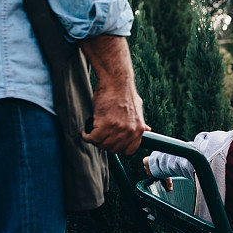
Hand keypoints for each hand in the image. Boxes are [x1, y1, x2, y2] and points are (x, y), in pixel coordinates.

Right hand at [79, 35, 148, 153]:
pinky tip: (85, 132)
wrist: (117, 82)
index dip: (118, 147)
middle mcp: (130, 131)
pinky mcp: (104, 124)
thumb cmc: (125, 93)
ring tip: (91, 133)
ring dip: (94, 140)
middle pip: (113, 149)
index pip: (129, 150)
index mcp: (139, 129)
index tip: (111, 142)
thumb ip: (140, 123)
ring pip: (101, 144)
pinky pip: (93, 138)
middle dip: (104, 144)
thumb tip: (148, 130)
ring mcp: (118, 129)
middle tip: (98, 136)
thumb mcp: (138, 110)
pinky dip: (86, 136)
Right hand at [142, 156, 171, 190]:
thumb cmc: (161, 171)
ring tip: (156, 161)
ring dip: (152, 163)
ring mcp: (146, 166)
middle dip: (154, 168)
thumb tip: (170, 189)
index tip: (160, 171)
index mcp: (152, 175)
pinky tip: (152, 158)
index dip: (156, 172)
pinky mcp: (145, 161)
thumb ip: (168, 183)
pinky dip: (149, 159)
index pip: (153, 174)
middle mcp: (148, 171)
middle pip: (150, 170)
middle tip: (159, 166)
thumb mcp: (166, 178)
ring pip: (148, 165)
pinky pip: (146, 160)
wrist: (158, 164)